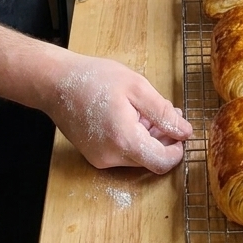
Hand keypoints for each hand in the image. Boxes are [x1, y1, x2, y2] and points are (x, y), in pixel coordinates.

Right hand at [45, 54, 191, 172]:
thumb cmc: (95, 79)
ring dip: (148, 136)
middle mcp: (111, 157)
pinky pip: (122, 153)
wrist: (56, 83)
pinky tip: (130, 115)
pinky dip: (132, 138)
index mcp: (124, 140)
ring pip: (136, 156)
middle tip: (167, 110)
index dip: (176, 150)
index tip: (180, 131)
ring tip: (145, 108)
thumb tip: (186, 131)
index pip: (161, 163)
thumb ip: (163, 112)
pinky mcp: (94, 155)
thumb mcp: (137, 87)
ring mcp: (100, 159)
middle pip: (149, 159)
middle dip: (163, 138)